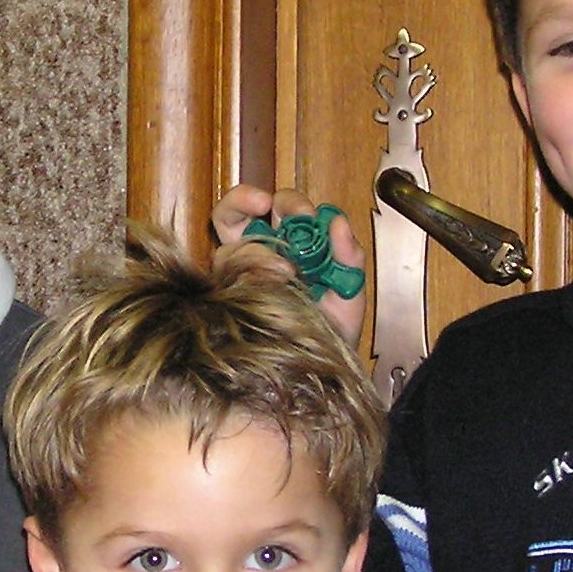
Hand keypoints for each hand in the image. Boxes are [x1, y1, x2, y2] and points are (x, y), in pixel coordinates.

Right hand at [212, 184, 368, 347]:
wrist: (322, 370)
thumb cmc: (333, 328)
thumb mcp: (350, 291)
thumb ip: (349, 256)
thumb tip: (337, 221)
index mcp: (288, 242)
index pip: (277, 206)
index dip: (286, 202)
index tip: (304, 213)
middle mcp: (257, 254)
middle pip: (234, 213)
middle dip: (245, 201)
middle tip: (265, 206)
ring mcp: (237, 280)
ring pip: (226, 248)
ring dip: (253, 251)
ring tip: (285, 272)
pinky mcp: (226, 304)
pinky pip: (222, 285)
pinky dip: (244, 281)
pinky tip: (269, 292)